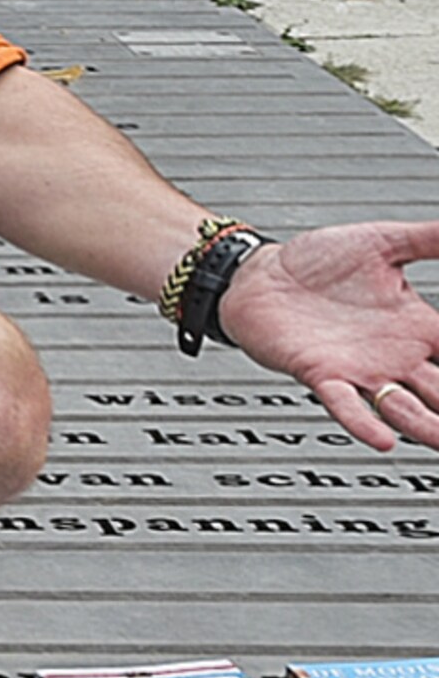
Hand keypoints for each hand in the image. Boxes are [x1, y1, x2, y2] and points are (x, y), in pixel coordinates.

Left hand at [218, 220, 438, 450]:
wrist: (256, 273)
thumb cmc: (315, 263)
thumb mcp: (383, 244)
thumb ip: (431, 239)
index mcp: (419, 327)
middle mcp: (397, 357)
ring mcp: (361, 370)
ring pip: (407, 410)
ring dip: (431, 427)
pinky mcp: (320, 374)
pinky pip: (346, 405)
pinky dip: (363, 422)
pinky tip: (383, 438)